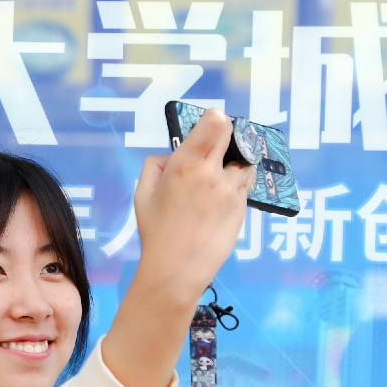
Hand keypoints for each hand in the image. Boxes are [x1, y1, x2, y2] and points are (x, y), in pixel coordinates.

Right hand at [132, 107, 254, 303]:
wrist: (176, 268)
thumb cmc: (156, 232)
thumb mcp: (142, 194)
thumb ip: (154, 165)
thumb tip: (171, 154)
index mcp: (184, 165)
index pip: (213, 124)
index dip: (215, 118)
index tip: (213, 120)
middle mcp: (211, 173)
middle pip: (231, 136)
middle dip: (224, 136)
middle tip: (215, 145)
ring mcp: (230, 190)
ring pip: (242, 161)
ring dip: (232, 163)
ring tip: (217, 178)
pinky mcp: (241, 206)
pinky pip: (245, 184)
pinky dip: (236, 183)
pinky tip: (220, 196)